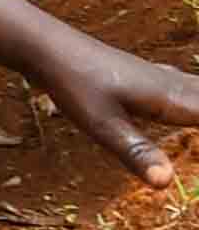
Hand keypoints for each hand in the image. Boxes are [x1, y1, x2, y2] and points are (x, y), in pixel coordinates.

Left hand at [31, 22, 198, 182]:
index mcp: (176, 99)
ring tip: (197, 124)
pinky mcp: (158, 80)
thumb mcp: (99, 125)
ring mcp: (170, 81)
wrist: (46, 46)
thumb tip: (166, 184)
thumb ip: (134, 152)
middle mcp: (180, 87)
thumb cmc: (72, 85)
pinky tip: (194, 99)